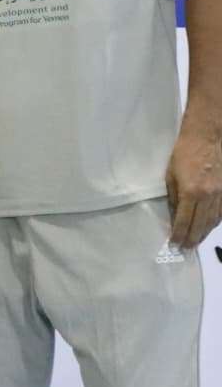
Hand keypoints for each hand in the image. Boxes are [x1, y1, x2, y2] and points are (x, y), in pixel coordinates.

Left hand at [165, 121, 221, 247]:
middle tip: (185, 249)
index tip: (174, 245)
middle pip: (201, 225)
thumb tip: (174, 217)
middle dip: (192, 239)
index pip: (184, 221)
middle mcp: (209, 197)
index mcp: (191, 192)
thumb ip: (173, 198)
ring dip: (204, 233)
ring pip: (214, 221)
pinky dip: (215, 223)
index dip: (179, 236)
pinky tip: (208, 227)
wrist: (208, 137)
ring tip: (196, 241)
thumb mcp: (171, 176)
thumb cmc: (184, 154)